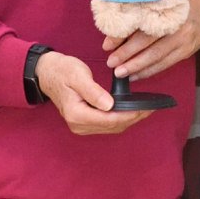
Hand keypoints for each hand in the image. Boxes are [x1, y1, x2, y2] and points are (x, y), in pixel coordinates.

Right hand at [35, 46, 149, 137]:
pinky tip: (132, 111)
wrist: (48, 73)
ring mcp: (81, 126)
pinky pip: (107, 124)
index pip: (109, 119)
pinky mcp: (85, 123)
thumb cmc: (62, 71)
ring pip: (112, 128)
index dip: (128, 115)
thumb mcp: (78, 76)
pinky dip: (121, 119)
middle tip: (152, 109)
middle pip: (112, 126)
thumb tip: (110, 105)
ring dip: (129, 120)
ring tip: (146, 110)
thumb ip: (93, 91)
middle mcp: (79, 125)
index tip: (144, 108)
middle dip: (133, 118)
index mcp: (76, 114)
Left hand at [103, 0, 199, 86]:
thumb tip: (115, 28)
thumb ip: (143, 9)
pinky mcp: (186, 53)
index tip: (107, 45)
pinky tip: (136, 76)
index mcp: (169, 9)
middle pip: (149, 44)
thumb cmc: (181, 2)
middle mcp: (178, 26)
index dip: (123, 36)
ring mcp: (184, 41)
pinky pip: (165, 65)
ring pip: (157, 58)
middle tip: (111, 63)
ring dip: (137, 68)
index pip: (142, 25)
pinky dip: (149, 72)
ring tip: (120, 74)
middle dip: (127, 55)